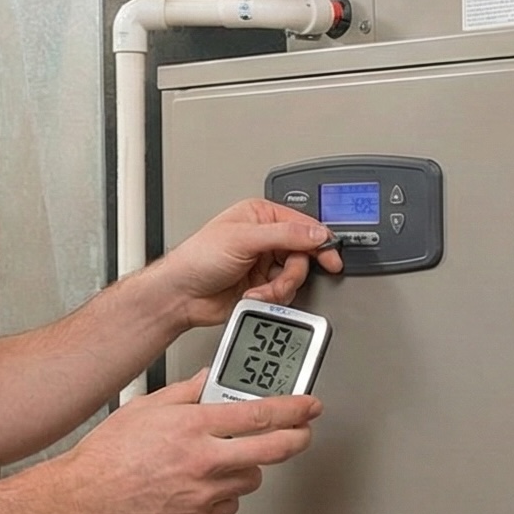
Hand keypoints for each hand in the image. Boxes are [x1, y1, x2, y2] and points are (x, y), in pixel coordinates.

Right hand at [61, 372, 319, 513]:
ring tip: (227, 460)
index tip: (308, 406)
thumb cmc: (107, 455)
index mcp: (193, 426)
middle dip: (297, 439)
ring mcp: (204, 493)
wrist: (85, 497)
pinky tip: (204, 484)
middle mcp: (204, 460)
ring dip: (249, 467)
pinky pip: (229, 505)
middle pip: (273, 450)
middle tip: (302, 433)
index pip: (260, 414)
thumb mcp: (146, 407)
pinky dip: (225, 494)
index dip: (294, 409)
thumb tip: (207, 380)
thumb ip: (184, 392)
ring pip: (252, 479)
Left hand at [149, 199, 343, 326]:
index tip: (331, 257)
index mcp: (260, 215)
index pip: (302, 225)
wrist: (181, 295)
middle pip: (303, 255)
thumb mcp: (243, 239)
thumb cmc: (198, 259)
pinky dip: (272, 298)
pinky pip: (283, 293)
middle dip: (291, 273)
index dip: (319, 242)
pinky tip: (254, 296)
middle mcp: (265, 237)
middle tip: (280, 280)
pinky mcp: (262, 286)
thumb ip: (284, 234)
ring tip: (258, 290)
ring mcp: (263, 263)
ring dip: (279, 288)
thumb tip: (316, 232)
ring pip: (294, 277)